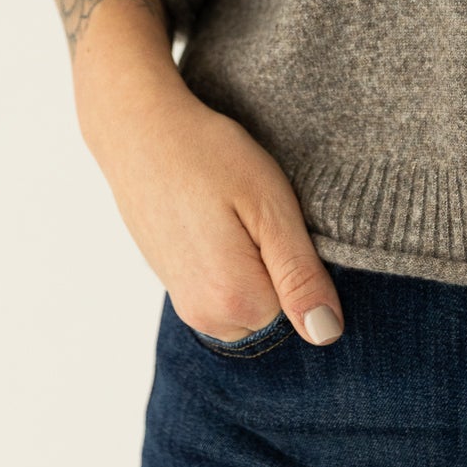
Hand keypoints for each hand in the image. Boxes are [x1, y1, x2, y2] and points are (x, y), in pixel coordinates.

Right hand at [81, 71, 345, 344]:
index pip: (304, 307)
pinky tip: (215, 221)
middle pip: (276, 310)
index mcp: (233, 301)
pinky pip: (225, 288)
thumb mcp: (272, 208)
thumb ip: (301, 277)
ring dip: (253, 264)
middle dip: (276, 267)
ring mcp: (184, 303)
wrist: (140, 133)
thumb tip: (326, 333)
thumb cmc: (210, 158)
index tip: (272, 219)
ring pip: (251, 301)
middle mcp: (204, 316)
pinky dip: (231, 260)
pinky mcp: (175, 284)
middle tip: (251, 213)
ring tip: (230, 215)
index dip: (300, 259)